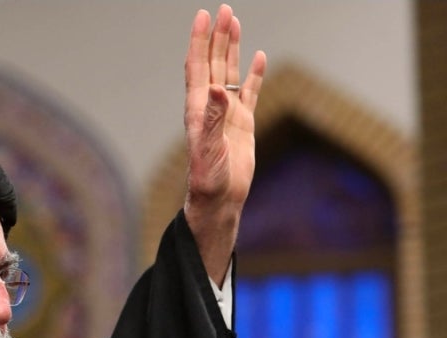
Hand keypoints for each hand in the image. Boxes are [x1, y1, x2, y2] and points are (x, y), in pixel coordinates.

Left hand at [183, 4, 265, 284]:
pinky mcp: (242, 124)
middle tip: (223, 10)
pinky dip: (253, 74)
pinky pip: (249, 92)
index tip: (204, 16)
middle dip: (217, 36)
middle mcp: (210, 106)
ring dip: (231, 49)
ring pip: (230, 73)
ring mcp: (227, 113)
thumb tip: (217, 88)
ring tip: (234, 22)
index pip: (198, 67)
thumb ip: (213, 119)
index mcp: (198, 108)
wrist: (219, 200)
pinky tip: (258, 57)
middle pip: (213, 63)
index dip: (200, 41)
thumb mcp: (210, 149)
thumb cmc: (208, 179)